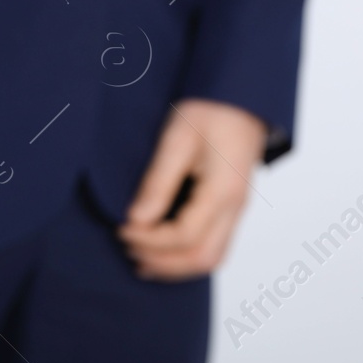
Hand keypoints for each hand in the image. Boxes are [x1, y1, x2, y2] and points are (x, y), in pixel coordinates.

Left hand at [119, 99, 265, 280]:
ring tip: (141, 260)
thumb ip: (157, 183)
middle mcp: (235, 208)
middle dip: (162, 262)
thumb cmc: (210, 110)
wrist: (241, 96)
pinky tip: (164, 251)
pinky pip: (215, 246)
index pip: (184, 236)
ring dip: (175, 266)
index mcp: (223, 192)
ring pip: (212, 258)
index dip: (149, 240)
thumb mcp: (176, 140)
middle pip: (202, 258)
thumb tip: (136, 220)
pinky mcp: (232, 207)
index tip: (122, 229)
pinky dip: (188, 256)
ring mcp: (238, 210)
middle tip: (127, 248)